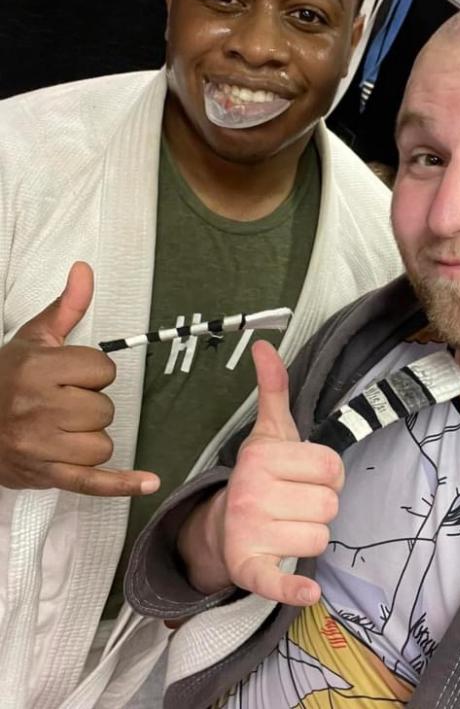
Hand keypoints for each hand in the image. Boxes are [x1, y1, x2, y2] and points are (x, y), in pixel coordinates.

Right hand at [0, 261, 159, 496]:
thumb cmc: (3, 378)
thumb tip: (84, 270)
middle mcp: (38, 409)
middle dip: (90, 404)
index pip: (103, 370)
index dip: (92, 371)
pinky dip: (121, 484)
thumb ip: (66, 307)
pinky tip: (150, 483)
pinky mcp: (44, 475)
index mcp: (38, 370)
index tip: (70, 373)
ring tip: (61, 427)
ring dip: (90, 437)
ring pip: (102, 444)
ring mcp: (40, 447)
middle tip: (61, 401)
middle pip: (104, 409)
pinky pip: (91, 483)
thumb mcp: (32, 338)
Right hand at [181, 340, 342, 605]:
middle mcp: (251, 492)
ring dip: (310, 535)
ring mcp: (248, 531)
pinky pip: (278, 580)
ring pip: (320, 537)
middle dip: (320, 505)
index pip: (332, 467)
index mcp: (262, 456)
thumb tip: (264, 343)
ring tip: (286, 526)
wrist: (221, 527)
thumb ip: (273, 388)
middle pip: (330, 504)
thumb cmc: (259, 476)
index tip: (305, 476)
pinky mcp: (248, 569)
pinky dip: (293, 588)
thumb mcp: (270, 431)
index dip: (327, 474)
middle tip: (294, 503)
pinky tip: (309, 591)